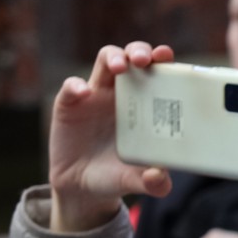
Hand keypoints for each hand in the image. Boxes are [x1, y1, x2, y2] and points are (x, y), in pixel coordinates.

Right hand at [48, 42, 176, 233]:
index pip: (157, 71)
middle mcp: (123, 92)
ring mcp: (95, 95)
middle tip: (144, 60)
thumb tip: (161, 181)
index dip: (162, 59)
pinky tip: (83, 93)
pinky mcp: (69, 104)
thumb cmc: (116, 174)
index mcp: (146, 103)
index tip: (168, 56)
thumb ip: (151, 181)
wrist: (81, 187)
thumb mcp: (134, 179)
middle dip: (139, 50)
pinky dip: (76, 85)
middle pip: (132, 56)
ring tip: (119, 68)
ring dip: (114, 57)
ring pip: (105, 60)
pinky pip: (71, 86)